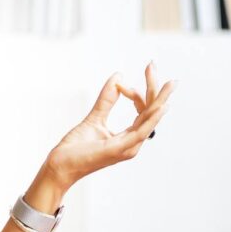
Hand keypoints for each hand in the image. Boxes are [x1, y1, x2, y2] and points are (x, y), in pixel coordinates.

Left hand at [43, 61, 175, 191]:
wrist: (60, 166)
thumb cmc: (75, 148)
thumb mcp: (94, 118)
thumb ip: (107, 100)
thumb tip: (119, 77)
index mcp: (128, 137)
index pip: (143, 110)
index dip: (135, 92)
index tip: (119, 81)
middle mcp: (133, 143)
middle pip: (151, 112)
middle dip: (155, 89)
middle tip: (152, 65)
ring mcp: (128, 148)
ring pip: (150, 120)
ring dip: (160, 100)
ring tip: (170, 83)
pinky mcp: (118, 149)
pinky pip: (140, 132)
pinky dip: (151, 119)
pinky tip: (160, 106)